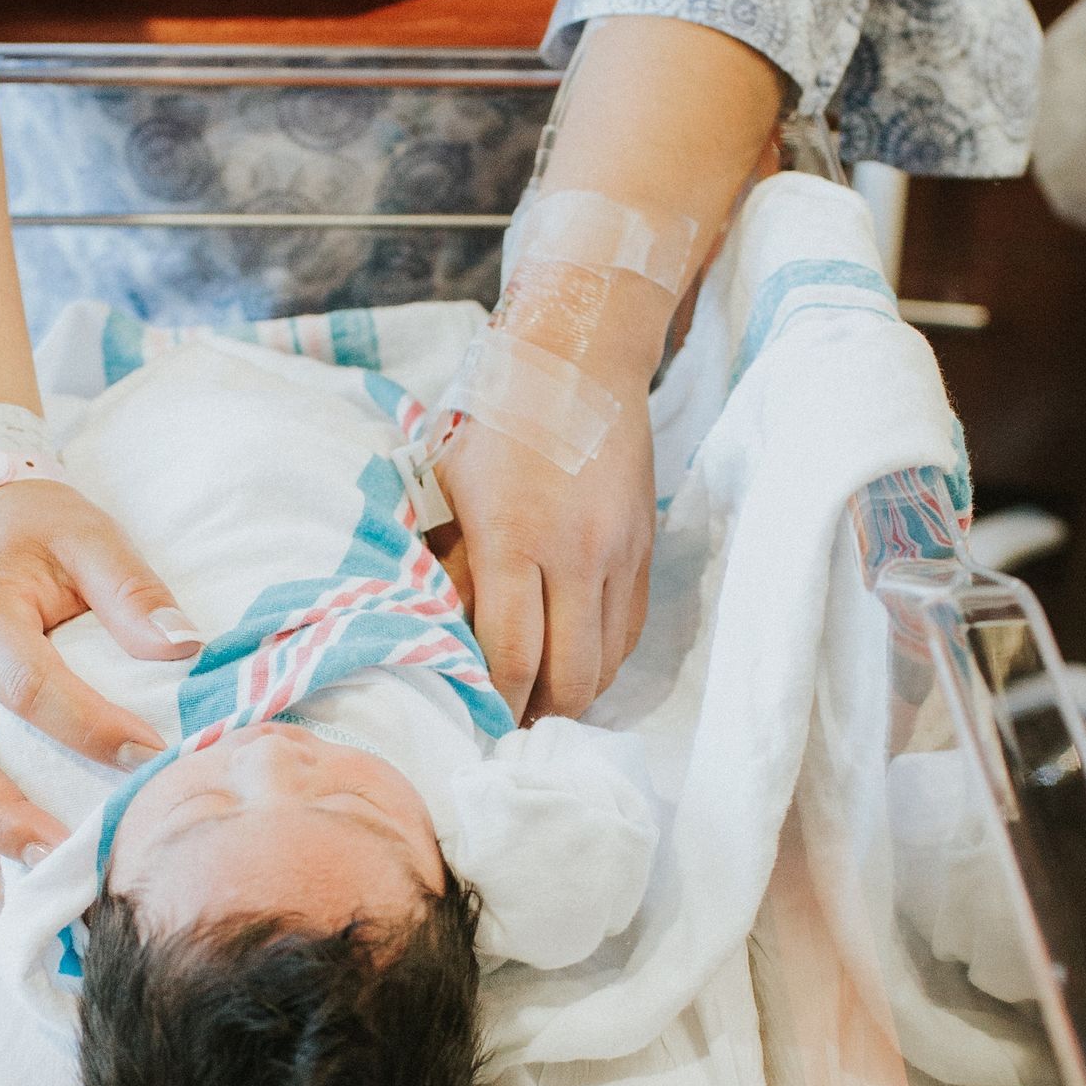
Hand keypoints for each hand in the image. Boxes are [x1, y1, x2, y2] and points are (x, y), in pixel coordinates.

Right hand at [0, 478, 197, 901]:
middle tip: (63, 860)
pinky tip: (19, 896)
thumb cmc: (41, 532)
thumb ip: (132, 588)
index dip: (87, 725)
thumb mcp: (89, 535)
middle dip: (4, 819)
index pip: (28, 683)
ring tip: (36, 902)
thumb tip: (184, 648)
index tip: (150, 756)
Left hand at [433, 372, 656, 724]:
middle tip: (511, 723)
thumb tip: (440, 636)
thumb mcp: (451, 489)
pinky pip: (630, 631)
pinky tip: (575, 660)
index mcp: (515, 539)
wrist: (580, 362)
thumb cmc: (498, 422)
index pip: (514, 657)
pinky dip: (603, 658)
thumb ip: (447, 566)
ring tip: (541, 698)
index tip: (479, 722)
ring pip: (609, 661)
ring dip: (575, 692)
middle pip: (572, 677)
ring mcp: (619, 554)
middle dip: (540, 714)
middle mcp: (576, 554)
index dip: (498, 705)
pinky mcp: (645, 550)